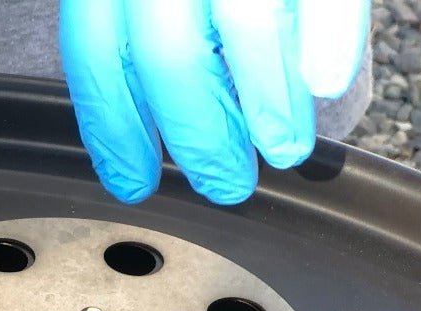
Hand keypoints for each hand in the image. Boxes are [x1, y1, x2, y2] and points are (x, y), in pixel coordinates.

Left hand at [59, 0, 370, 204]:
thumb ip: (133, 15)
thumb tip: (148, 114)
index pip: (94, 54)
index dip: (112, 129)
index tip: (132, 182)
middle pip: (165, 53)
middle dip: (195, 134)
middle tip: (223, 183)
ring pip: (244, 24)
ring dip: (265, 101)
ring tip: (283, 149)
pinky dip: (326, 37)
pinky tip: (325, 83)